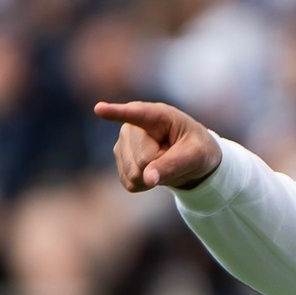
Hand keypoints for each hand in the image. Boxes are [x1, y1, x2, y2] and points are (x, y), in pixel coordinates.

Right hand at [93, 100, 221, 191]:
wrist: (190, 159)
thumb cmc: (196, 149)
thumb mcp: (195, 156)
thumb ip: (173, 165)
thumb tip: (146, 179)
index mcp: (156, 115)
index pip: (135, 114)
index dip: (115, 112)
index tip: (99, 109)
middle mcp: (132, 126)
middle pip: (142, 160)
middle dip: (160, 166)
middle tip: (172, 157)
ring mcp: (122, 143)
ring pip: (133, 174)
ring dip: (152, 177)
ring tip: (163, 162)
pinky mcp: (120, 160)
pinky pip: (129, 183)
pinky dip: (145, 185)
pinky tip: (153, 171)